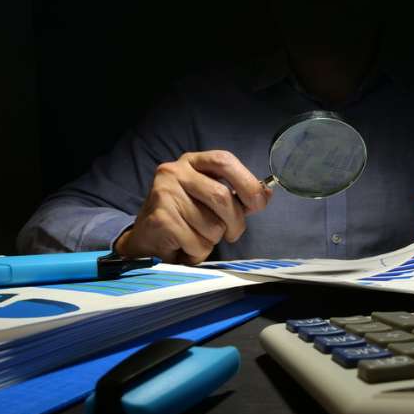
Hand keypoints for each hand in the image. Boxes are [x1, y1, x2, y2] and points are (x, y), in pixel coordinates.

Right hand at [115, 150, 271, 263]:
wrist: (147, 239)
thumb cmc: (185, 218)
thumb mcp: (212, 201)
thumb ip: (239, 197)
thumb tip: (266, 194)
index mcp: (193, 162)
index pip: (224, 161)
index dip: (247, 182)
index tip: (258, 204)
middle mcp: (175, 171)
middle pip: (222, 196)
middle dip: (235, 222)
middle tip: (232, 234)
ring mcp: (165, 193)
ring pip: (212, 225)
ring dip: (212, 241)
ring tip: (197, 238)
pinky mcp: (160, 218)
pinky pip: (197, 242)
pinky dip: (198, 252)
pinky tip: (185, 247)